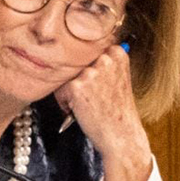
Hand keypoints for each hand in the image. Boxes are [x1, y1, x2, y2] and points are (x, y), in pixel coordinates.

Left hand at [53, 45, 155, 180]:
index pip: (85, 51)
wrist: (121, 133)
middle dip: (76, 79)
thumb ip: (102, 61)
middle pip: (74, 62)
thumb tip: (73, 48)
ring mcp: (90, 72)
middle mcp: (105, 59)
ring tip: (86, 104)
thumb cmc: (116, 107)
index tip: (96, 83)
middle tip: (91, 96)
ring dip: (69, 91)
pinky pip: (58, 90)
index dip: (86, 69)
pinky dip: (64, 102)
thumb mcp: (116, 77)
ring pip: (65, 76)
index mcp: (117, 53)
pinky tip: (80, 110)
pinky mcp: (77, 86)